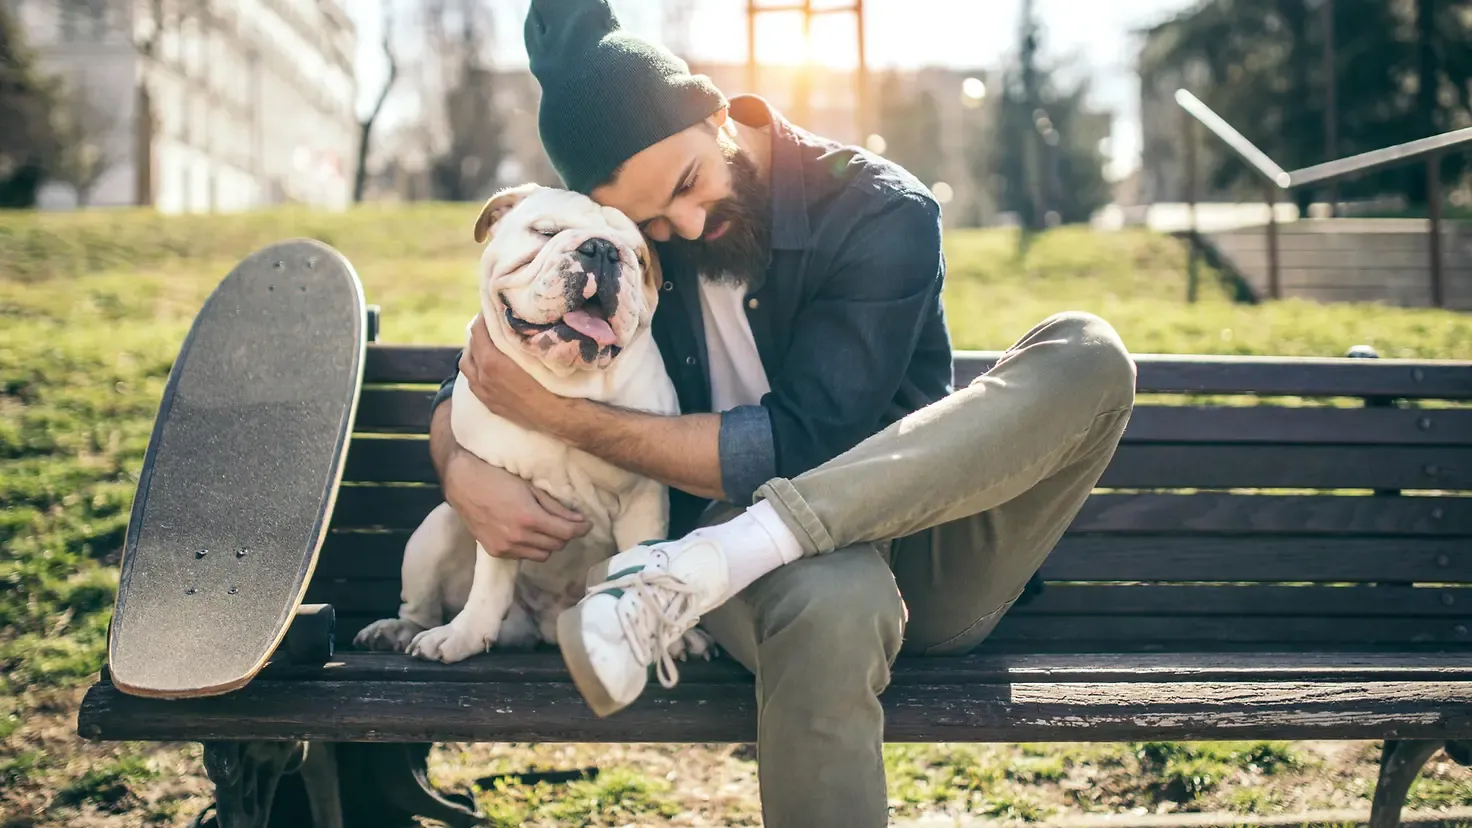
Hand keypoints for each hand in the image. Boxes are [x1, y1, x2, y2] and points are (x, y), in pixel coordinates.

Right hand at [442, 448, 590, 561]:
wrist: (462, 483)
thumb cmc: (497, 478)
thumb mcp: (530, 488)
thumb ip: (555, 507)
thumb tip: (579, 521)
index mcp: (529, 518)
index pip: (566, 533)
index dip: (581, 529)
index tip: (587, 524)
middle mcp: (518, 537)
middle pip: (556, 546)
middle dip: (565, 535)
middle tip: (565, 522)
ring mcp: (505, 547)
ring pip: (542, 555)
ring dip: (549, 543)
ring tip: (545, 528)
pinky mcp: (495, 552)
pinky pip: (524, 556)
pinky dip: (531, 547)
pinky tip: (527, 533)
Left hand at [458, 313, 557, 429]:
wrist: (556, 415)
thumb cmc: (551, 381)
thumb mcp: (533, 353)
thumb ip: (516, 335)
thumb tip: (510, 317)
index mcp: (491, 361)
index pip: (478, 330)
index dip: (484, 316)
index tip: (492, 308)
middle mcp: (482, 376)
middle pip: (470, 345)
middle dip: (478, 332)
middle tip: (491, 324)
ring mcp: (483, 392)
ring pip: (466, 365)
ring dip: (474, 352)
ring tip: (486, 345)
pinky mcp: (489, 403)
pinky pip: (473, 381)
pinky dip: (476, 369)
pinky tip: (487, 367)